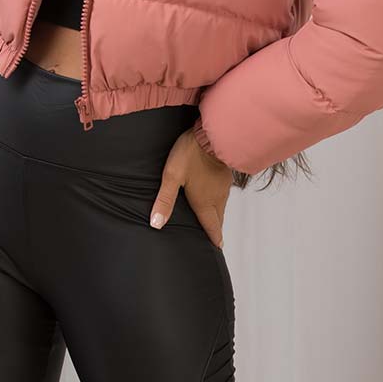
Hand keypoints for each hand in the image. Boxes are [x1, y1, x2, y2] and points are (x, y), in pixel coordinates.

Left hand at [150, 130, 231, 248]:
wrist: (212, 134)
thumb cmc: (191, 154)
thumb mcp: (171, 177)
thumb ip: (164, 200)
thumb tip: (156, 224)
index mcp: (204, 202)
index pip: (211, 226)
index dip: (214, 238)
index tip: (217, 247)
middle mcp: (217, 197)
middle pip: (218, 218)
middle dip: (216, 229)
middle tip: (215, 238)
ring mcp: (224, 186)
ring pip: (222, 205)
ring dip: (218, 214)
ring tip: (213, 219)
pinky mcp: (226, 174)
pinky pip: (223, 193)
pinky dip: (219, 199)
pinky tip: (214, 195)